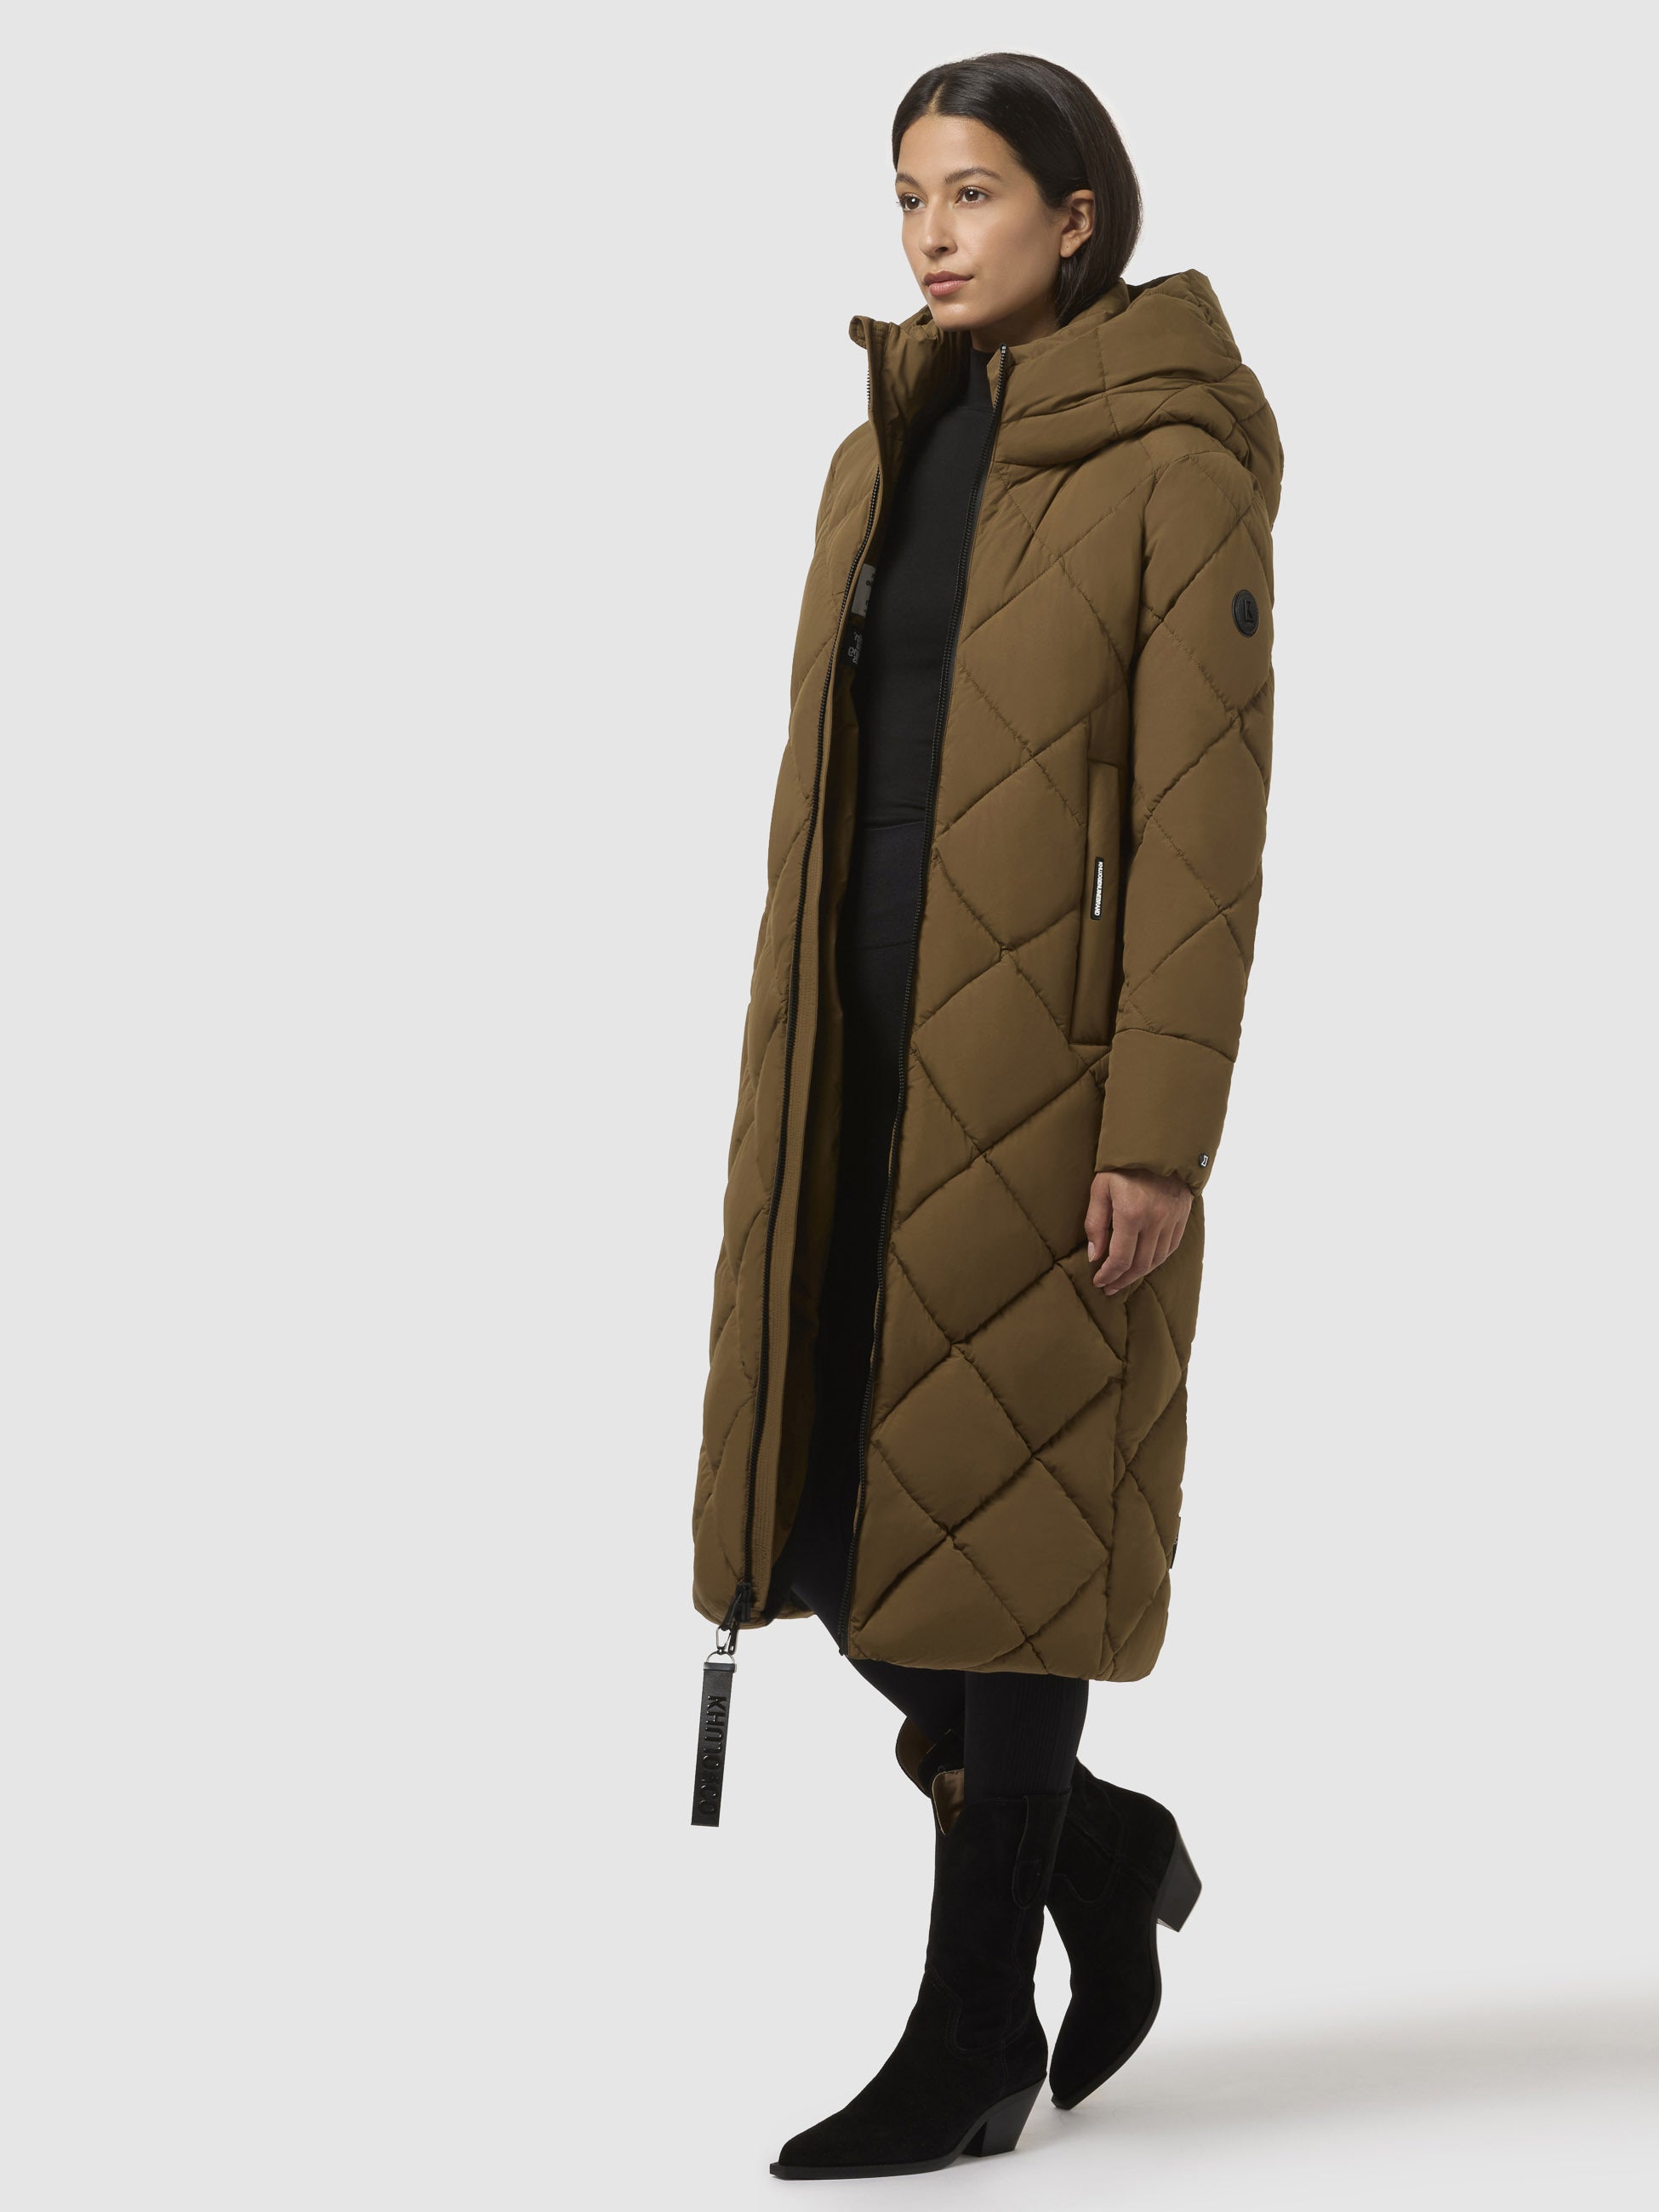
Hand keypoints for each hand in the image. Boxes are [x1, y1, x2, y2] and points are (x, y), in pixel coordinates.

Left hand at [1084, 1169, 1192, 1296]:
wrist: (1157, 1145)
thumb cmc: (1123, 1165)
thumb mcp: (1100, 1188)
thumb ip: (1095, 1223)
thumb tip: (1095, 1256)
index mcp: (1132, 1214)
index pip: (1120, 1258)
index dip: (1108, 1275)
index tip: (1098, 1281)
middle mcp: (1155, 1221)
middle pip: (1140, 1264)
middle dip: (1122, 1280)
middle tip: (1109, 1287)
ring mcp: (1172, 1220)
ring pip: (1157, 1259)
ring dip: (1139, 1274)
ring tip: (1124, 1279)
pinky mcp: (1182, 1216)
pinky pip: (1171, 1248)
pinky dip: (1156, 1260)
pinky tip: (1144, 1264)